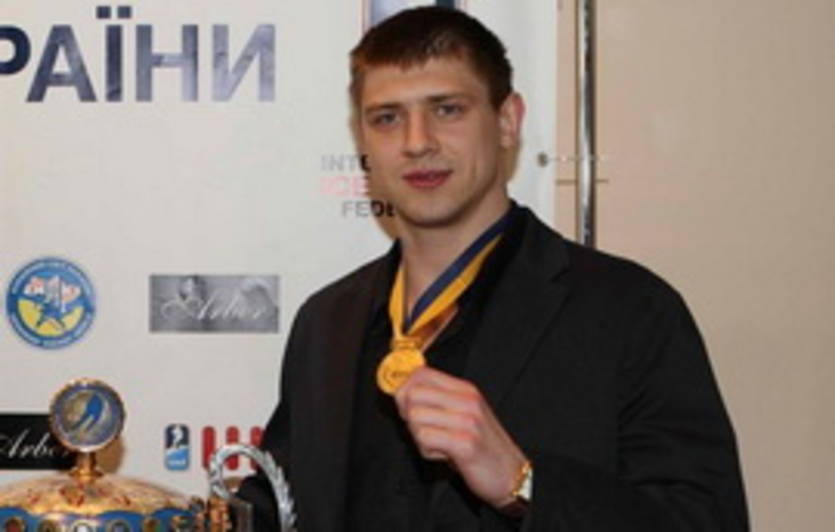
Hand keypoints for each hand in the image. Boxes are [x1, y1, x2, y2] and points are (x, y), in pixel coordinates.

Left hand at [394, 366, 527, 507]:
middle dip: (407, 415)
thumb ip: (438, 400)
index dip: (405, 390)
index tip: (408, 408)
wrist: (511, 473)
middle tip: (423, 430)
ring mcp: (467, 420)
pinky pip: (425, 438)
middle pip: (412, 393)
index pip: (421, 373)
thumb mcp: (463, 414)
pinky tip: (444, 455)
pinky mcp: (465, 444)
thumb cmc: (482, 446)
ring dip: (418, 436)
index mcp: (465, 389)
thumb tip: (402, 392)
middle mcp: (467, 400)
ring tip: (438, 444)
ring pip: (414, 417)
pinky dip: (427, 451)